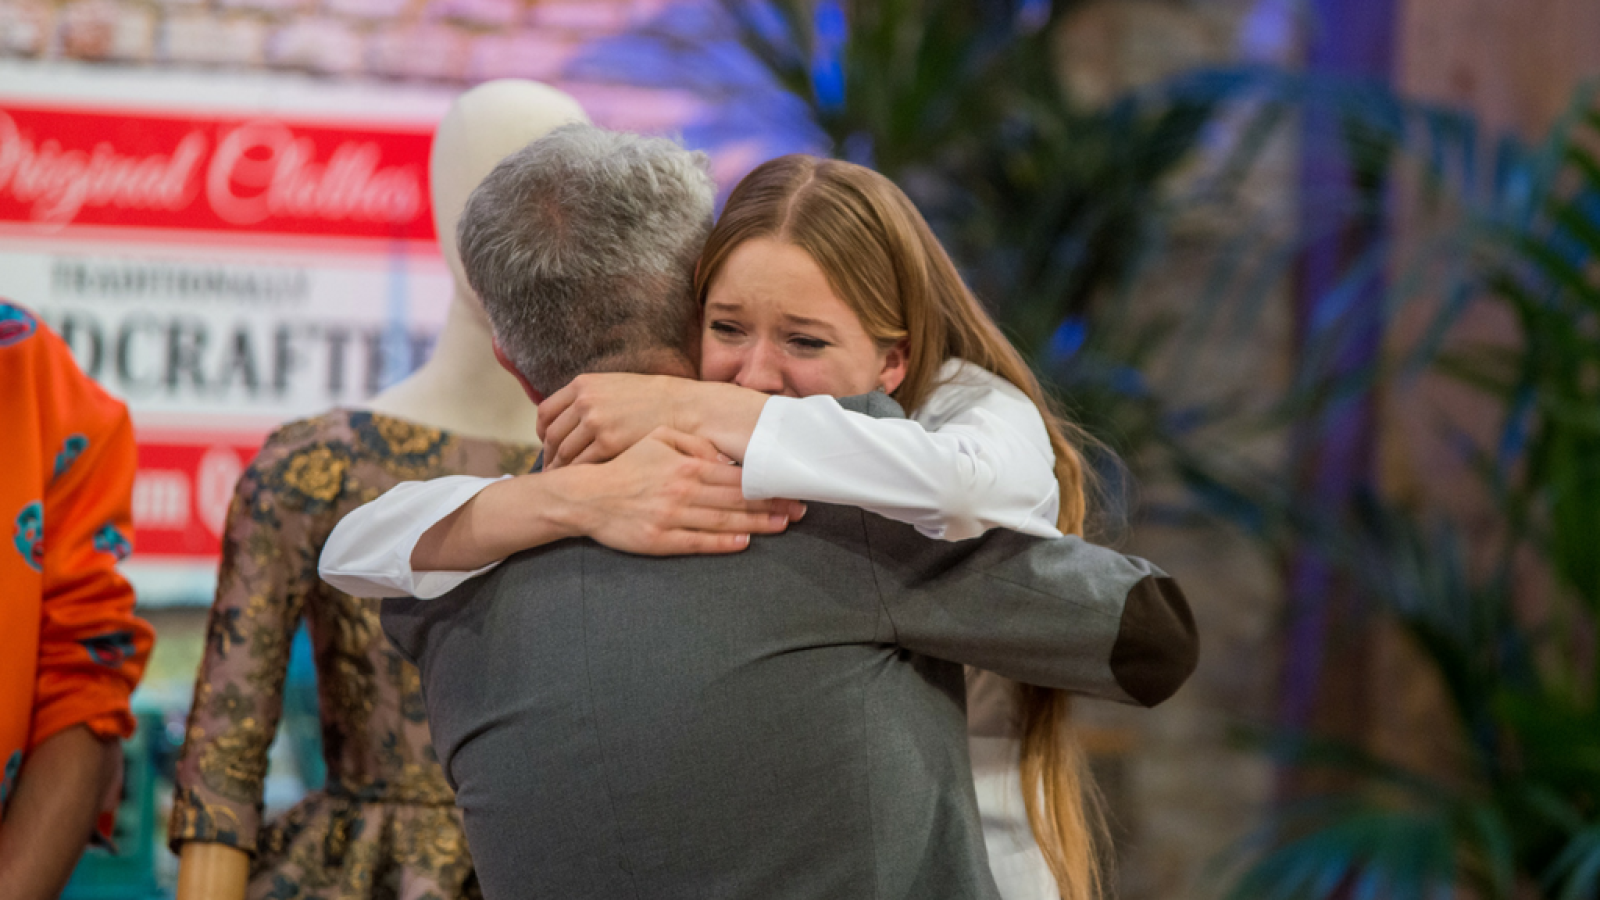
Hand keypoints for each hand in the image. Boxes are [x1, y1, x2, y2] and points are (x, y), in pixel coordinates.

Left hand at [538, 373, 690, 468]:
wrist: (682, 407)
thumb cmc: (652, 400)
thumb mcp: (614, 387)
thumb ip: (590, 398)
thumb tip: (570, 417)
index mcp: (583, 384)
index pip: (546, 411)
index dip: (542, 433)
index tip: (546, 445)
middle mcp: (584, 401)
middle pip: (552, 434)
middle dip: (549, 456)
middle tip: (550, 470)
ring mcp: (595, 422)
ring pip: (564, 452)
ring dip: (560, 469)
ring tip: (563, 482)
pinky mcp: (608, 443)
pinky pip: (582, 463)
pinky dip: (577, 475)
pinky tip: (581, 483)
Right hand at [563, 427, 804, 554]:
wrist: (587, 497)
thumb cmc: (626, 467)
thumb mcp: (658, 439)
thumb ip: (693, 443)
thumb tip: (725, 458)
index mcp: (685, 465)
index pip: (736, 476)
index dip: (766, 484)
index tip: (791, 487)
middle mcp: (682, 491)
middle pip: (736, 500)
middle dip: (772, 505)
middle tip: (800, 510)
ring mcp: (671, 517)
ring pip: (723, 522)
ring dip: (756, 525)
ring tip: (782, 526)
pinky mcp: (659, 540)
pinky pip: (698, 542)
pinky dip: (723, 544)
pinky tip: (744, 543)